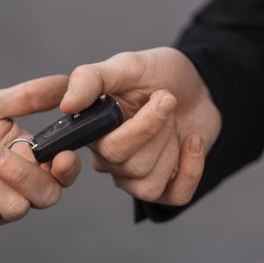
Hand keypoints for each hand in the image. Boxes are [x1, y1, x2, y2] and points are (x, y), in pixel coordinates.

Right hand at [61, 47, 220, 205]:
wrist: (196, 84)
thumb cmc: (157, 75)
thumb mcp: (126, 66)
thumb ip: (90, 80)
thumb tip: (67, 105)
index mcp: (94, 133)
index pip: (107, 149)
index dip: (137, 131)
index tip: (160, 100)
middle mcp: (108, 160)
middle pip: (130, 165)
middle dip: (159, 128)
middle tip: (168, 100)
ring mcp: (135, 177)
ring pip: (149, 184)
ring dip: (171, 146)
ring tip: (173, 120)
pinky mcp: (164, 187)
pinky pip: (176, 196)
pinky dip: (192, 168)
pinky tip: (192, 141)